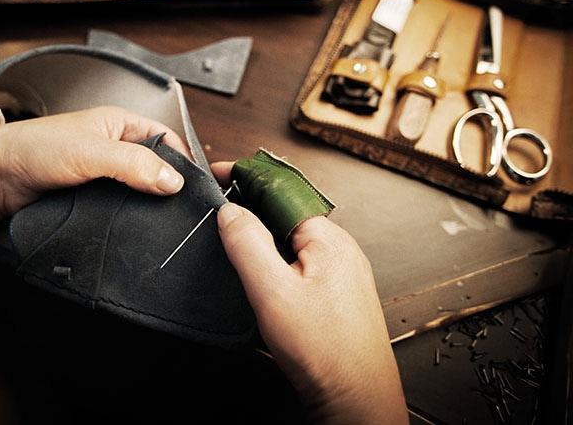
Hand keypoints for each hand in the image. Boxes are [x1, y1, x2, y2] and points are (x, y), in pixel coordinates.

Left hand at [0, 106, 189, 224]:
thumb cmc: (34, 149)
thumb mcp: (92, 152)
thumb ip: (133, 164)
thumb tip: (172, 181)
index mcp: (119, 124)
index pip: (166, 139)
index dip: (183, 161)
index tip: (194, 187)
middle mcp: (114, 148)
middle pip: (155, 168)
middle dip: (166, 186)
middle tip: (180, 210)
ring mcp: (102, 175)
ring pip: (138, 191)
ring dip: (146, 205)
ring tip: (161, 223)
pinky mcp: (91, 198)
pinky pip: (119, 208)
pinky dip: (127, 217)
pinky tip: (134, 228)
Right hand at [212, 163, 407, 423]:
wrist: (356, 400)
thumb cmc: (326, 352)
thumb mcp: (272, 292)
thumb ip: (248, 244)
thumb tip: (230, 210)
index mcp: (328, 239)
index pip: (280, 190)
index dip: (246, 177)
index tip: (218, 173)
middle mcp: (340, 250)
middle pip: (286, 213)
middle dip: (251, 207)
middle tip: (218, 212)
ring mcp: (341, 273)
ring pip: (292, 240)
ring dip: (262, 238)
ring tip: (234, 243)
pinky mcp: (336, 295)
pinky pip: (299, 264)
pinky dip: (275, 262)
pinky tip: (261, 279)